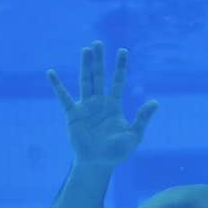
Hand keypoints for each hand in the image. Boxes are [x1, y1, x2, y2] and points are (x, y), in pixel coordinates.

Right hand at [47, 41, 158, 168]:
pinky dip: (57, 86)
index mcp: (114, 106)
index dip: (121, 66)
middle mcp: (99, 103)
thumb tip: (155, 102)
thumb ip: (142, 118)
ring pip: (85, 82)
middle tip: (98, 43)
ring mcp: (85, 107)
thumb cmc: (117, 152)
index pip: (118, 81)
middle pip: (99, 76)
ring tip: (85, 50)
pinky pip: (64, 98)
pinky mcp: (73, 115)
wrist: (98, 164)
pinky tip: (51, 73)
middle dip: (99, 60)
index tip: (123, 50)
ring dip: (85, 66)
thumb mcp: (134, 135)